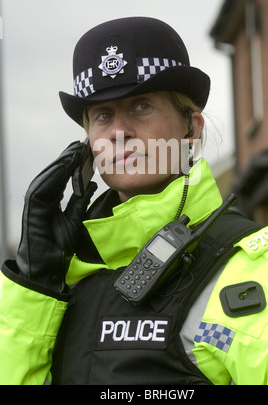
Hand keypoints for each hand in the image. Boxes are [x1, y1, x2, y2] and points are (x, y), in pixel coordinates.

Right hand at [15, 141, 96, 292]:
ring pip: (48, 176)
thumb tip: (91, 185)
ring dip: (62, 162)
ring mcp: (35, 202)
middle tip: (81, 144)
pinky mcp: (33, 207)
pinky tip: (65, 164)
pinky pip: (43, 186)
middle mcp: (41, 198)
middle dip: (67, 158)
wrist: (45, 267)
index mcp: (49, 200)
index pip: (61, 177)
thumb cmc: (56, 247)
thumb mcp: (74, 219)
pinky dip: (55, 174)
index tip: (84, 151)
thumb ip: (80, 201)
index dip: (72, 163)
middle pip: (54, 173)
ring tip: (75, 150)